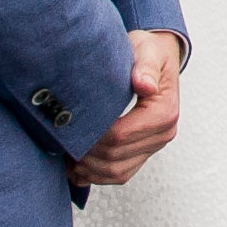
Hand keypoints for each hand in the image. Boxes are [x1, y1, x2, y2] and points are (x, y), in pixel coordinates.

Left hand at [72, 31, 184, 184]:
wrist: (158, 59)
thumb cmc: (150, 54)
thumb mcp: (148, 51)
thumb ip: (146, 67)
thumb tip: (144, 84)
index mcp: (164, 112)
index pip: (121, 135)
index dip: (92, 136)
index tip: (71, 127)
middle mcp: (163, 133)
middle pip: (115, 157)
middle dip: (85, 153)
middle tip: (61, 142)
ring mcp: (153, 145)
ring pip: (116, 172)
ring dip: (88, 169)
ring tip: (66, 155)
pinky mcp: (143, 152)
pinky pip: (120, 174)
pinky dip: (96, 175)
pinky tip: (77, 166)